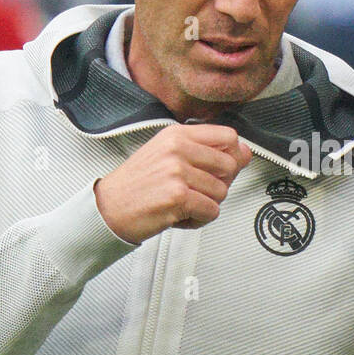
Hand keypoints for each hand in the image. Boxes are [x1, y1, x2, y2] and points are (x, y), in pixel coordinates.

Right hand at [93, 124, 251, 243]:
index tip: (220, 168)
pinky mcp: (178, 196)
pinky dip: (200, 219)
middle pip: (230, 166)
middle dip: (218, 184)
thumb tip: (244, 153)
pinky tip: (181, 215)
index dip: (231, 155)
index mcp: (177, 135)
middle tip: (196, 191)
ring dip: (206, 205)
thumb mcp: (169, 157)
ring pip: (222, 191)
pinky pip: (212, 211)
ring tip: (184, 204)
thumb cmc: (137, 184)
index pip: (227, 136)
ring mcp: (178, 172)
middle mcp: (178, 149)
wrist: (109, 208)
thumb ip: (207, 152)